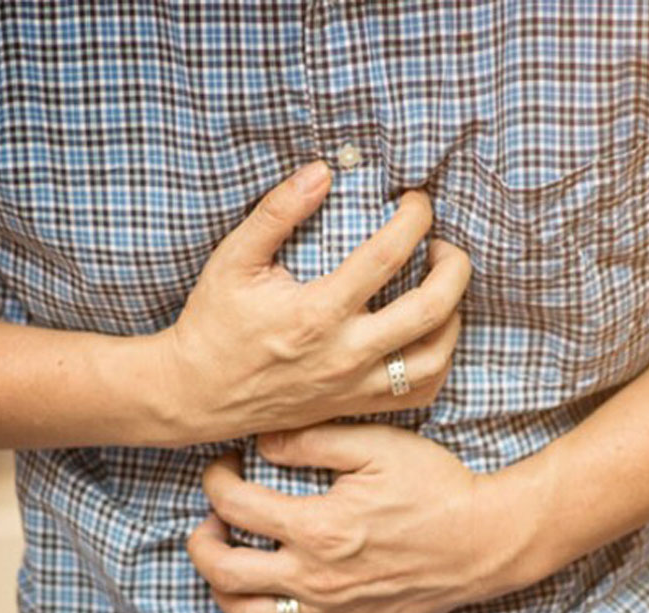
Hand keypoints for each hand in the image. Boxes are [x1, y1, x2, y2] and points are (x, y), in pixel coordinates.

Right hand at [163, 161, 471, 445]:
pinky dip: (438, 360)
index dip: (415, 217)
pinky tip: (428, 333)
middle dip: (454, 266)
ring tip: (444, 289)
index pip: (389, 254)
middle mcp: (345, 353)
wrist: (194, 394)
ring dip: (454, 316)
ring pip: (436, 358)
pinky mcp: (354, 406)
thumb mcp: (234, 259)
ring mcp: (354, 386)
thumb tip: (323, 170)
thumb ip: (278, 211)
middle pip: (433, 309)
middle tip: (445, 244)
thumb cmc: (212, 322)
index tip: (416, 200)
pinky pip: (420, 393)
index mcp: (317, 311)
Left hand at [187, 424, 514, 612]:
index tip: (227, 465)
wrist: (485, 540)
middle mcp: (316, 579)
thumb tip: (260, 440)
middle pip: (223, 572)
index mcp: (318, 528)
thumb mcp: (376, 446)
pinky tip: (272, 598)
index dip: (217, 479)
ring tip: (233, 558)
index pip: (234, 506)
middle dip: (201, 539)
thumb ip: (311, 440)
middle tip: (213, 517)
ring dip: (223, 587)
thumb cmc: (434, 486)